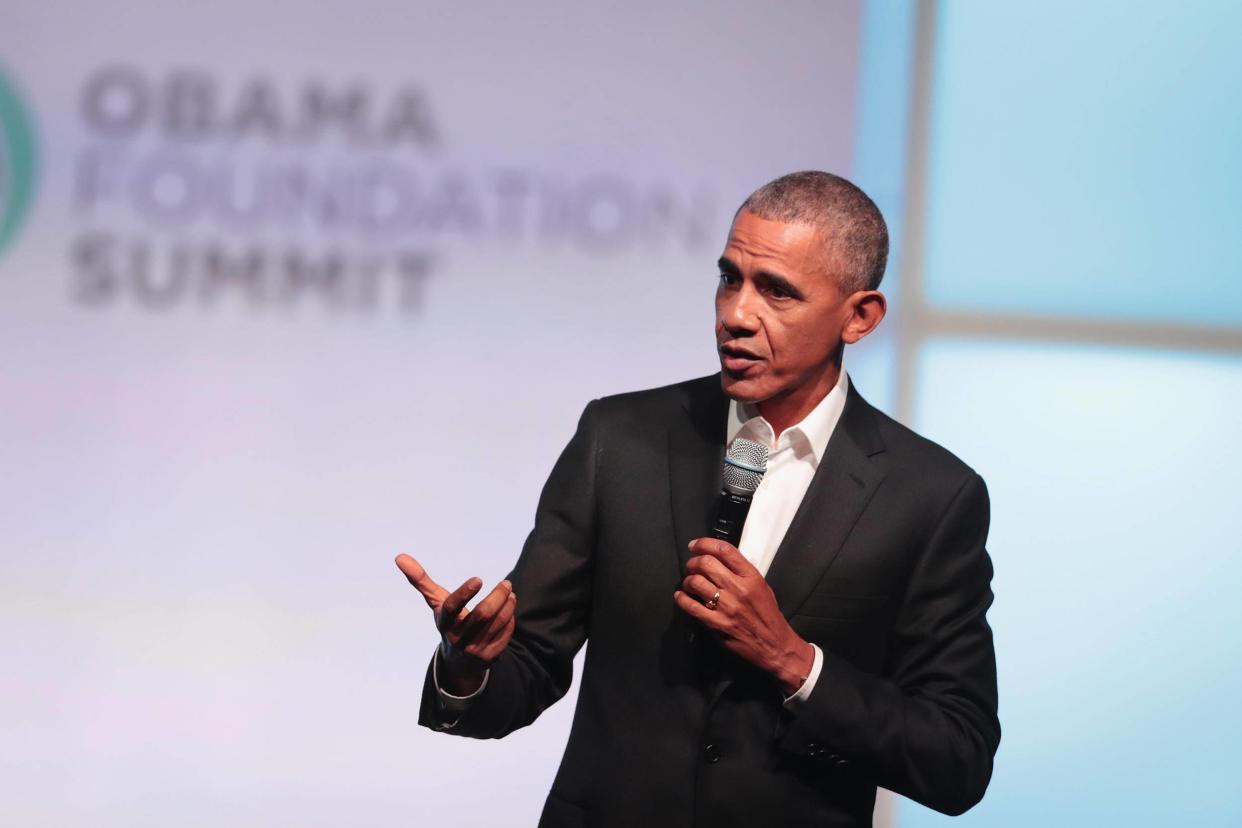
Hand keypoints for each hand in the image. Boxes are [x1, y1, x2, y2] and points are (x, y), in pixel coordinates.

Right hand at [395, 553, 516, 694]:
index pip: (452, 607)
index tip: (478, 579)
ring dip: (507, 604)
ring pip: (497, 623)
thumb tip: (399, 556)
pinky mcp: (490, 656)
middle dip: (497, 596)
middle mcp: (457, 638)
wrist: (459, 660)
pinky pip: (505, 634)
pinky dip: (510, 618)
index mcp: (444, 622)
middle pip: (482, 615)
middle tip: (506, 583)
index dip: (464, 593)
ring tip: (509, 593)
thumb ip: (421, 581)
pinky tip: (509, 609)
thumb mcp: (437, 603)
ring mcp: (474, 649)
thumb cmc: (449, 621)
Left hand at [674, 537, 813, 695]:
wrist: (774, 646)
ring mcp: (727, 607)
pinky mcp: (717, 624)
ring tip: (689, 583)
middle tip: (691, 566)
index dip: (705, 543)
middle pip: (706, 563)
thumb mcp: (762, 586)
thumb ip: (742, 572)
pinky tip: (681, 596)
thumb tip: (718, 559)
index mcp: (751, 577)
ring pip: (696, 582)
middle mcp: (738, 589)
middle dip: (693, 562)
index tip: (695, 545)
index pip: (724, 550)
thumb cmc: (768, 615)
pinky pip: (691, 606)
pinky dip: (682, 598)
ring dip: (687, 580)